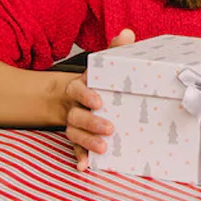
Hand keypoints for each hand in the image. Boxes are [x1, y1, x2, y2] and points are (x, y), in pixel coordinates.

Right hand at [65, 28, 135, 170]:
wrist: (74, 96)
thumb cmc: (96, 79)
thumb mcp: (104, 64)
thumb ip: (114, 50)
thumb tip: (127, 34)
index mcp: (79, 87)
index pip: (77, 90)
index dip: (86, 95)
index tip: (98, 101)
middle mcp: (73, 106)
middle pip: (76, 116)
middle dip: (92, 122)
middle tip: (110, 128)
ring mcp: (73, 123)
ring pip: (74, 133)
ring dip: (87, 142)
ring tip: (103, 148)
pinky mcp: (76, 137)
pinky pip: (74, 149)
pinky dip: (79, 158)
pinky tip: (85, 166)